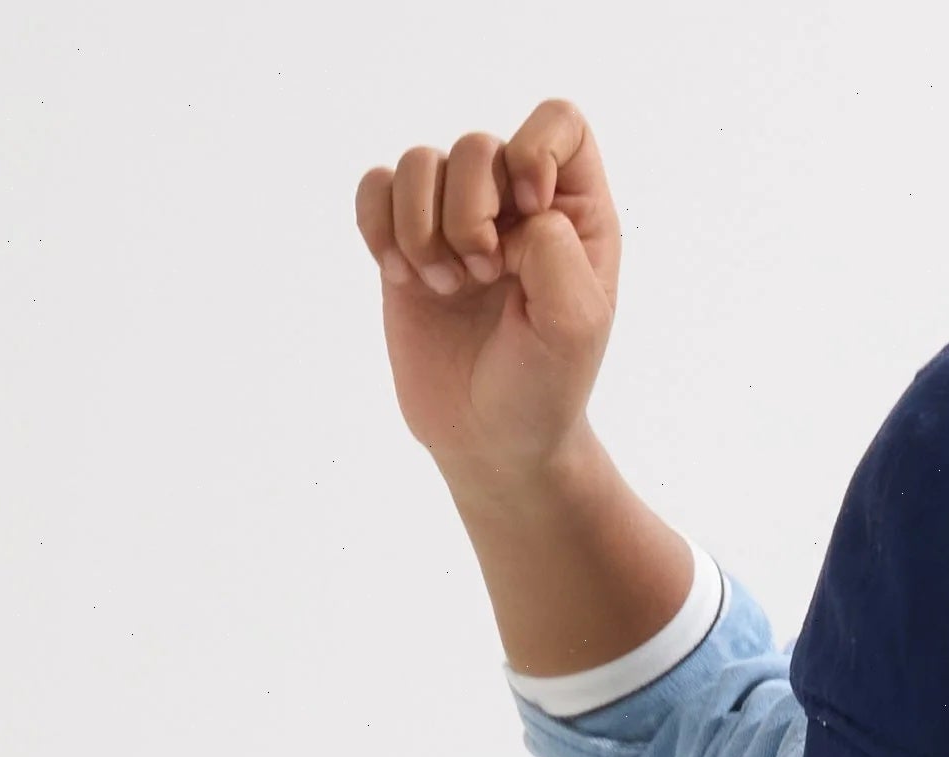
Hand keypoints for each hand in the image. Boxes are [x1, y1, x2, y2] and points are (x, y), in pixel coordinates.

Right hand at [355, 102, 619, 488]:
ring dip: (422, 227)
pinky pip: (374, 187)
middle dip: (469, 212)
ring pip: (418, 163)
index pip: (559, 123)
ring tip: (444, 287)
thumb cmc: (544, 386)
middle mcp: (514, 202)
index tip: (529, 213)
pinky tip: (402, 275)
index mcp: (573, 210)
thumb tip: (509, 211)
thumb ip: (556, 250)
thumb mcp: (575, 325)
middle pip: (476, 146)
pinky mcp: (405, 242)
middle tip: (482, 278)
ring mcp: (455, 219)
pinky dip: (378, 225)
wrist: (490, 441)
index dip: (534, 149)